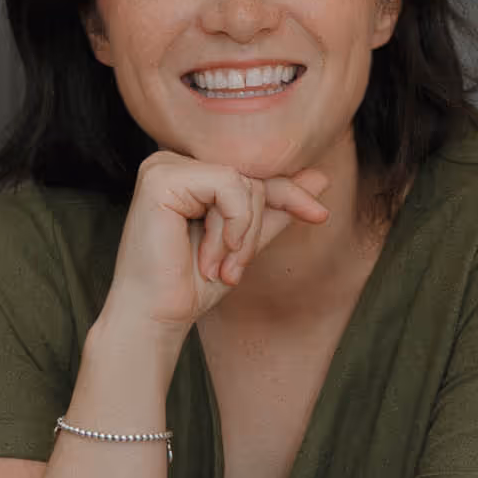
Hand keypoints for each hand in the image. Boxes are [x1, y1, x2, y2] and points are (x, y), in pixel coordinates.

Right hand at [105, 151, 331, 332]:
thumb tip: (320, 177)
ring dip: (241, 234)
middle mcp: (172, 161)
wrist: (157, 316)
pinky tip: (211, 253)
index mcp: (189, 173)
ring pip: (242, 182)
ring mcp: (163, 166)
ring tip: (219, 266)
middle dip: (254, 228)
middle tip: (234, 270)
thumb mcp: (245, 242)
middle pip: (250, 177)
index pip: (251, 174)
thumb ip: (276, 209)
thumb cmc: (192, 283)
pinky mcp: (160, 177)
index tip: (321, 216)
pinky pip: (227, 184)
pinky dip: (231, 223)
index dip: (290, 194)